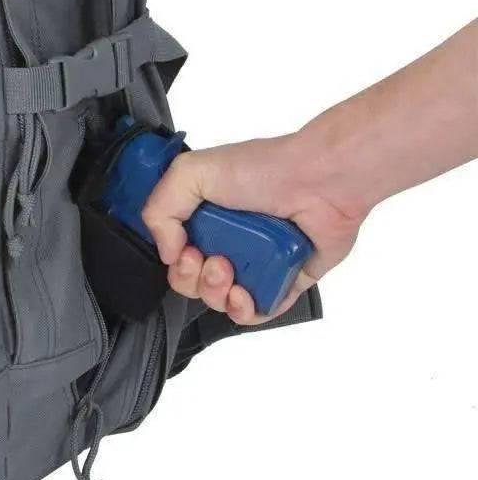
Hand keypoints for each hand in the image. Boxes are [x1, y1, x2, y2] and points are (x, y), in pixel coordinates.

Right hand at [141, 133, 364, 325]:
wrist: (320, 180)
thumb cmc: (265, 168)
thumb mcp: (192, 172)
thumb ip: (159, 208)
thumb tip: (165, 252)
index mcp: (204, 215)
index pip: (173, 253)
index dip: (173, 260)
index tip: (182, 249)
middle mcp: (227, 239)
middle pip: (192, 281)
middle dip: (192, 279)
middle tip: (208, 259)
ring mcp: (254, 262)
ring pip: (220, 301)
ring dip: (216, 294)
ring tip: (229, 271)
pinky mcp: (283, 280)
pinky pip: (257, 311)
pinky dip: (246, 310)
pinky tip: (245, 295)